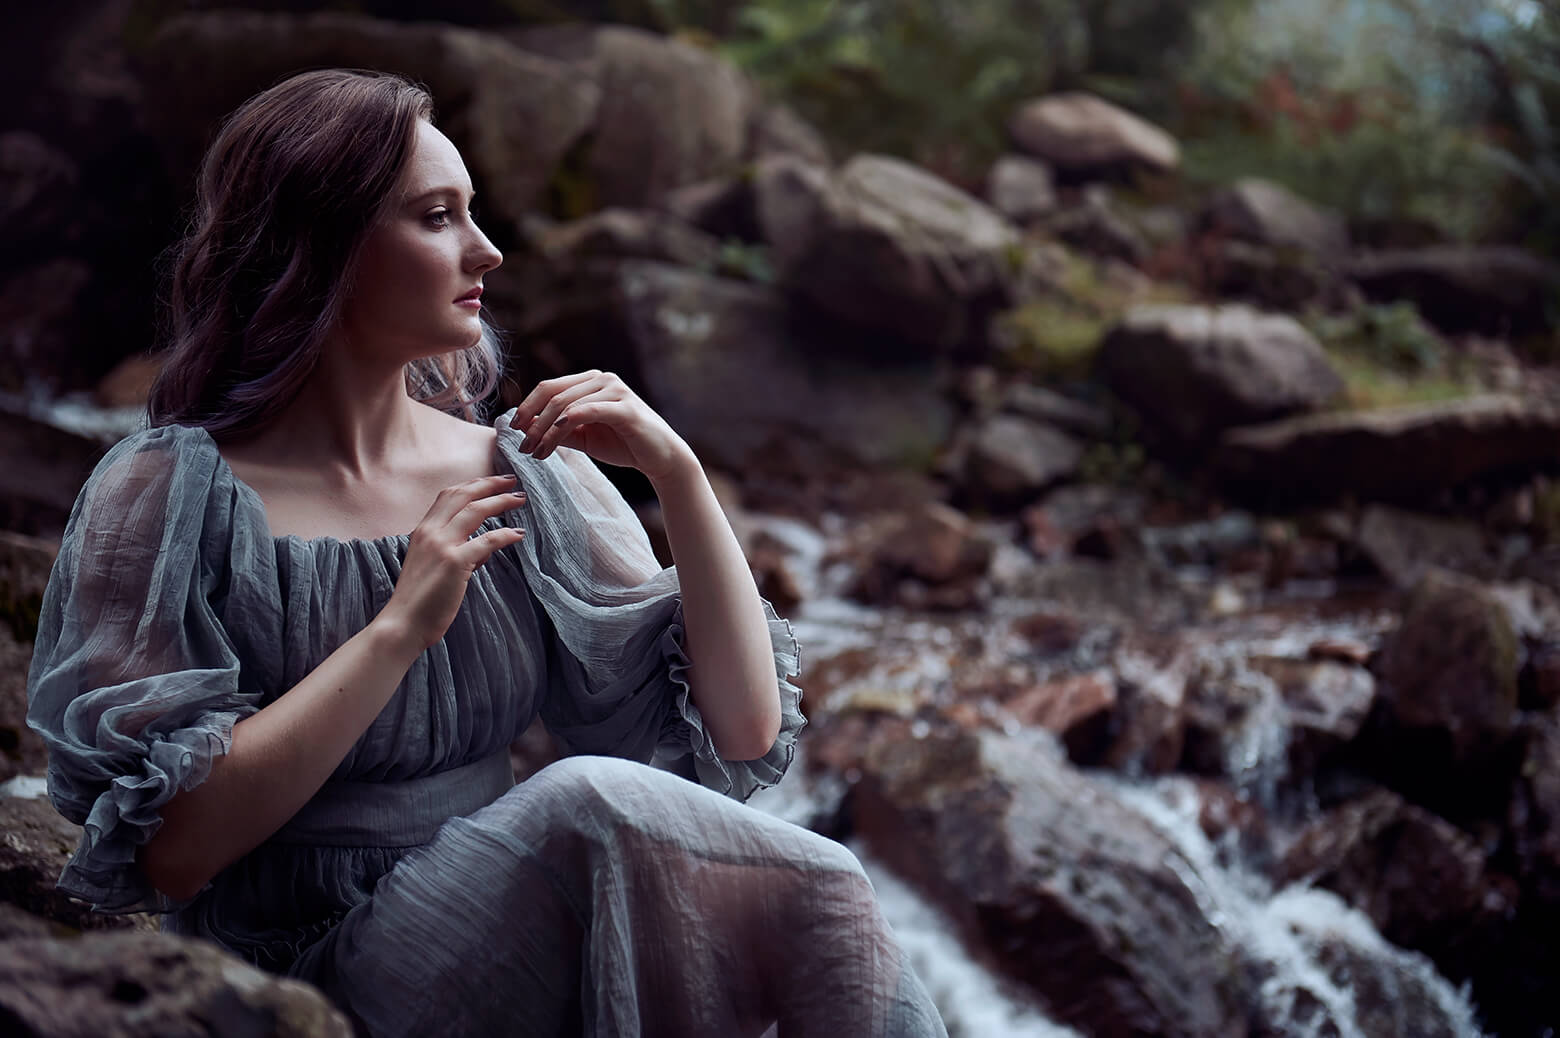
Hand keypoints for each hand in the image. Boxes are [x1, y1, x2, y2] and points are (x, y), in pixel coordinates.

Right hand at [376, 474, 526, 651]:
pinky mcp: (455, 562)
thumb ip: (454, 551)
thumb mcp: (432, 566)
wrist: (403, 623)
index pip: (448, 496)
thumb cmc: (419, 600)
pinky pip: (487, 541)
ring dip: (501, 502)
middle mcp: (430, 532)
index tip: (492, 480)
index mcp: (423, 531)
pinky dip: (505, 534)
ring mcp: (442, 546)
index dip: (472, 484)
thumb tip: (483, 548)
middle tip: (512, 480)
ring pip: (476, 511)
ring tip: (519, 499)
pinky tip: (518, 534)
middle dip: (490, 484)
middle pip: (463, 495)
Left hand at [514, 370, 694, 484]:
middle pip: (553, 393)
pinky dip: (564, 425)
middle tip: (522, 446)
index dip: (527, 406)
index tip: (514, 430)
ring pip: (565, 405)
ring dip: (544, 430)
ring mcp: (615, 390)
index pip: (549, 387)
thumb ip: (559, 429)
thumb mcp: (584, 436)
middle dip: (532, 421)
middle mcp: (602, 379)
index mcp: (591, 381)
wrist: (661, 457)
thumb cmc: (624, 444)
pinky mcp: (625, 407)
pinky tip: (552, 439)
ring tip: (536, 452)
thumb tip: (526, 429)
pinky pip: (586, 412)